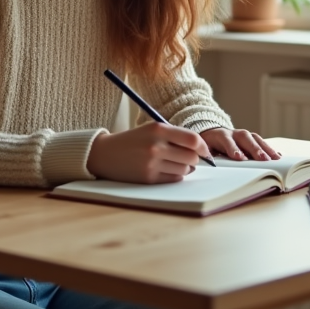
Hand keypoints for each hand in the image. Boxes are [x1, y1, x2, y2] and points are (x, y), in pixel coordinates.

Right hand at [87, 122, 209, 183]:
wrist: (105, 154)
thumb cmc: (133, 141)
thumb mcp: (151, 130)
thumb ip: (175, 136)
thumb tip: (202, 150)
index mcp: (158, 129)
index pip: (193, 139)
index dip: (203, 147)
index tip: (204, 151)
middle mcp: (156, 146)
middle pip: (192, 157)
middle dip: (194, 159)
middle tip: (187, 158)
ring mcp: (152, 164)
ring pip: (185, 170)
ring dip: (184, 168)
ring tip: (172, 162)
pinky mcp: (149, 178)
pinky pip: (174, 179)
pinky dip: (175, 176)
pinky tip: (165, 169)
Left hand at [201, 128, 280, 161]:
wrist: (212, 134)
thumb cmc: (208, 146)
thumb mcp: (204, 150)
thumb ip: (206, 156)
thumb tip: (209, 165)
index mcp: (220, 135)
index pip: (227, 140)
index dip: (233, 148)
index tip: (239, 158)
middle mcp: (234, 133)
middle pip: (245, 138)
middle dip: (254, 148)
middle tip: (262, 159)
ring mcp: (244, 135)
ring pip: (256, 139)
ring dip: (266, 149)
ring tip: (275, 159)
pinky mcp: (252, 139)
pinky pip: (262, 143)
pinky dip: (270, 149)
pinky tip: (278, 156)